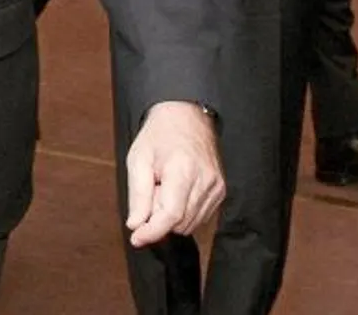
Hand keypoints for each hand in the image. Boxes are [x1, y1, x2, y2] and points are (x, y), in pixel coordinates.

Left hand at [125, 101, 224, 246]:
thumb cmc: (159, 136)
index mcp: (183, 171)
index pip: (170, 214)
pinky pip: (199, 216)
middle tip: (151, 190)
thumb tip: (136, 225)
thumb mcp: (138, 160)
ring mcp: (217, 188)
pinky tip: (176, 191)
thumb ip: (138, 195)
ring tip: (163, 187)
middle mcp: (205, 181)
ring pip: (189, 223)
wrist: (186, 117)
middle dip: (158, 215)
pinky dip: (183, 211)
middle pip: (179, 222)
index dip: (152, 231)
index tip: (137, 239)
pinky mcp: (221, 192)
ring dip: (171, 214)